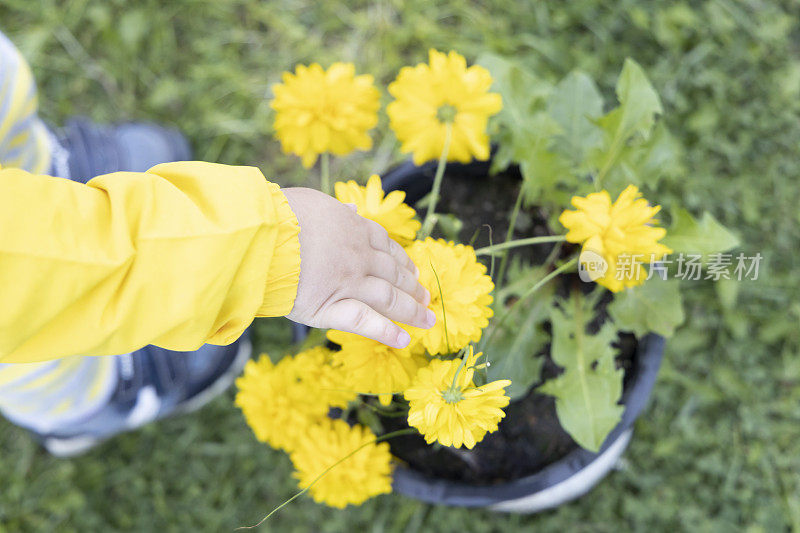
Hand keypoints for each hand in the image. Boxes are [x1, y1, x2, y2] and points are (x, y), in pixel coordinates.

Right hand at [282, 187, 434, 347]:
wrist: (260, 234)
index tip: (413, 269)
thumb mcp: (313, 201)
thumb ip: (335, 209)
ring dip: (411, 310)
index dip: (402, 260)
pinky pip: (365, 321)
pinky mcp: (330, 307)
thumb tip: (351, 206)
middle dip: (412, 286)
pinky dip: (386, 332)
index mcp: (353, 229)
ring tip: (427, 320)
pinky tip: (403, 340)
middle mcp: (357, 256)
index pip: (386, 246)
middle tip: (425, 297)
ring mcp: (348, 282)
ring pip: (389, 298)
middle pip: (393, 273)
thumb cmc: (279, 214)